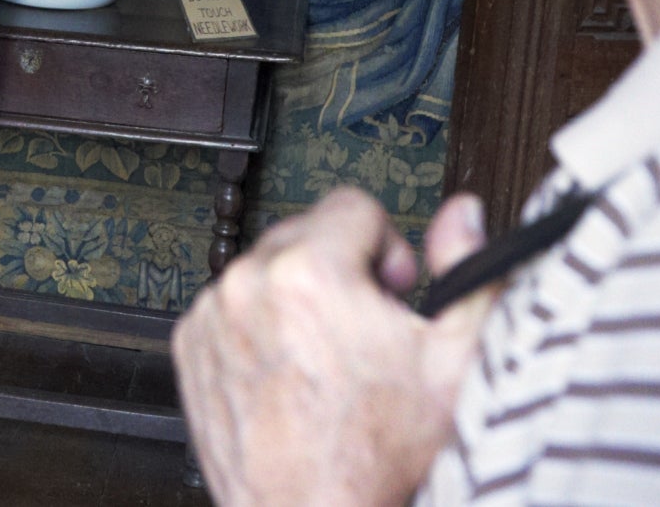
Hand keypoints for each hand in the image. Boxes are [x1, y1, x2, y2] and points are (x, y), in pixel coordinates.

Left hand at [176, 189, 495, 506]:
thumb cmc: (374, 456)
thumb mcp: (456, 362)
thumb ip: (469, 272)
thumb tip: (461, 215)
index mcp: (308, 272)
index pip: (353, 204)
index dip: (387, 244)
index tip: (392, 287)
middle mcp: (248, 285)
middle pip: (308, 232)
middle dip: (343, 270)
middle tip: (367, 329)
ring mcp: (212, 316)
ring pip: (269, 270)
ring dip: (299, 298)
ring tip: (329, 358)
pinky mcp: (191, 347)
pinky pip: (233, 307)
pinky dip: (260, 327)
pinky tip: (292, 372)